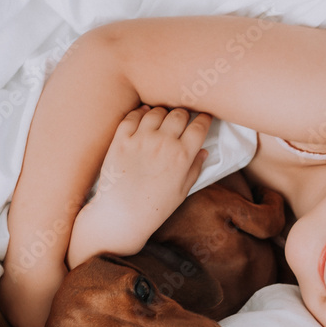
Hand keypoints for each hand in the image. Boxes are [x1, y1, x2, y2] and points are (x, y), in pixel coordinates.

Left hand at [99, 105, 210, 221]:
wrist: (122, 215)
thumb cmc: (154, 208)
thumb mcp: (182, 191)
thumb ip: (195, 168)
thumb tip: (203, 152)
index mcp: (182, 156)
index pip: (199, 127)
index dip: (205, 119)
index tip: (204, 118)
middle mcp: (163, 143)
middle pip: (179, 114)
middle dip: (184, 114)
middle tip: (183, 119)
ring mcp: (140, 139)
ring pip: (157, 111)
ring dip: (163, 112)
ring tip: (163, 119)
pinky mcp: (121, 140)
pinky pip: (133, 116)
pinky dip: (140, 112)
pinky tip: (144, 116)